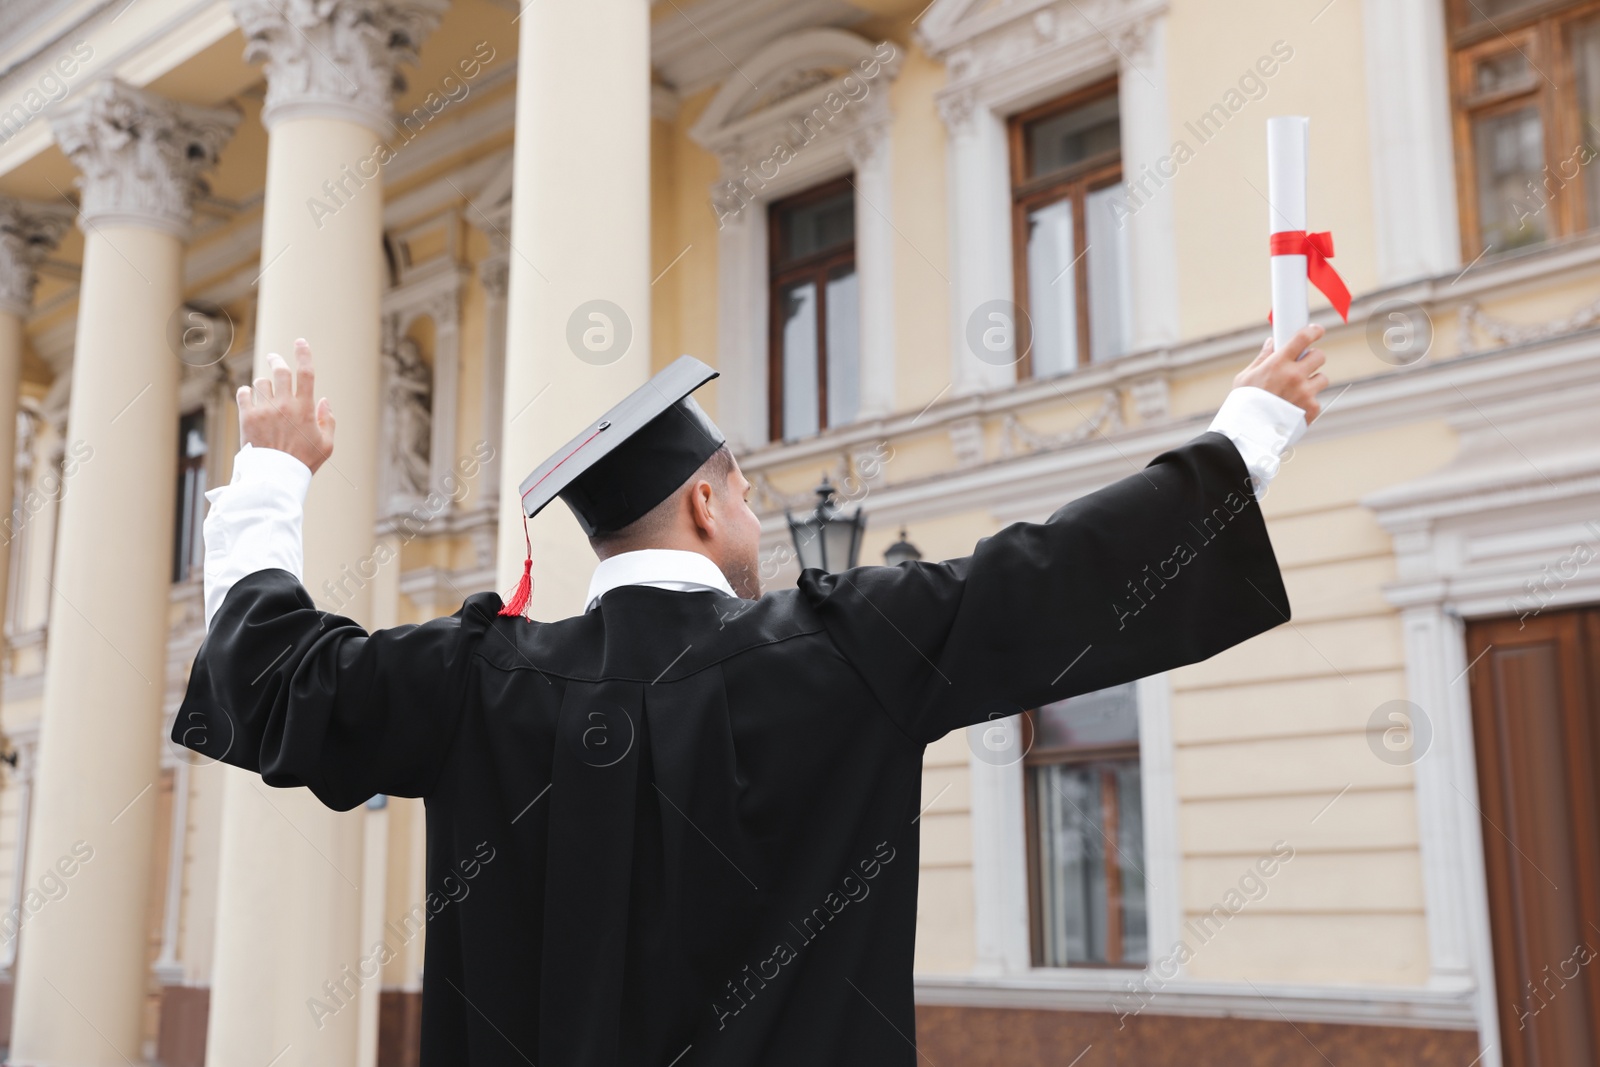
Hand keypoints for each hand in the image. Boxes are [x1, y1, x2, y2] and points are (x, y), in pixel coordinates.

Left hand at [237, 339, 335, 473]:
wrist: (275, 478)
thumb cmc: (304, 462)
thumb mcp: (326, 445)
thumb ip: (328, 420)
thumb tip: (323, 400)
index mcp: (305, 409)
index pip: (306, 373)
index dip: (304, 354)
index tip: (300, 342)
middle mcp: (284, 405)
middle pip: (280, 371)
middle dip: (277, 360)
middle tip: (274, 358)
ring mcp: (264, 410)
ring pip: (261, 382)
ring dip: (264, 383)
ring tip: (264, 391)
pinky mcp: (246, 418)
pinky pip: (243, 394)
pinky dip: (246, 393)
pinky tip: (249, 397)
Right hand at [1232, 324, 1330, 422]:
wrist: (1248, 433)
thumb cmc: (1243, 404)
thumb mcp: (1245, 378)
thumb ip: (1262, 359)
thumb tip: (1271, 343)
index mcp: (1277, 364)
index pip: (1303, 338)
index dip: (1313, 331)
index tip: (1317, 330)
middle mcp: (1294, 376)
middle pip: (1319, 356)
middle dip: (1313, 358)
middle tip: (1303, 365)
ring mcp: (1305, 393)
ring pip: (1322, 379)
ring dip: (1312, 382)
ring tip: (1296, 392)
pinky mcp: (1311, 409)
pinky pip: (1317, 400)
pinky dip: (1308, 403)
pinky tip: (1293, 408)